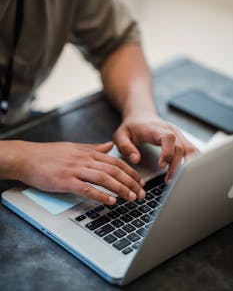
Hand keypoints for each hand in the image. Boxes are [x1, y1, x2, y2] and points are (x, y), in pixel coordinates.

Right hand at [13, 140, 144, 203]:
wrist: (28, 157)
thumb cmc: (49, 154)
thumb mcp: (74, 147)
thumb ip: (94, 148)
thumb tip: (109, 146)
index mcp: (88, 152)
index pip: (116, 162)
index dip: (131, 172)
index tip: (140, 181)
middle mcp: (85, 159)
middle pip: (114, 170)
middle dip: (131, 182)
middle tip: (141, 193)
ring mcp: (75, 170)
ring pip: (104, 178)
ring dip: (120, 189)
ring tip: (131, 197)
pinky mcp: (66, 181)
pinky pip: (87, 188)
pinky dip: (100, 195)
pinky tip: (110, 202)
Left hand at [113, 111, 198, 182]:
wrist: (141, 115)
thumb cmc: (131, 127)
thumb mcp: (120, 135)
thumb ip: (125, 147)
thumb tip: (136, 159)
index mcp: (155, 129)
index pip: (168, 138)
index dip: (168, 152)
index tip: (161, 165)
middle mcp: (170, 131)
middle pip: (181, 147)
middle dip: (176, 166)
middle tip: (168, 180)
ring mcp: (178, 134)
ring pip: (190, 150)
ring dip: (186, 166)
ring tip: (175, 179)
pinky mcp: (181, 139)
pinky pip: (192, 150)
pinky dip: (191, 162)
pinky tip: (184, 173)